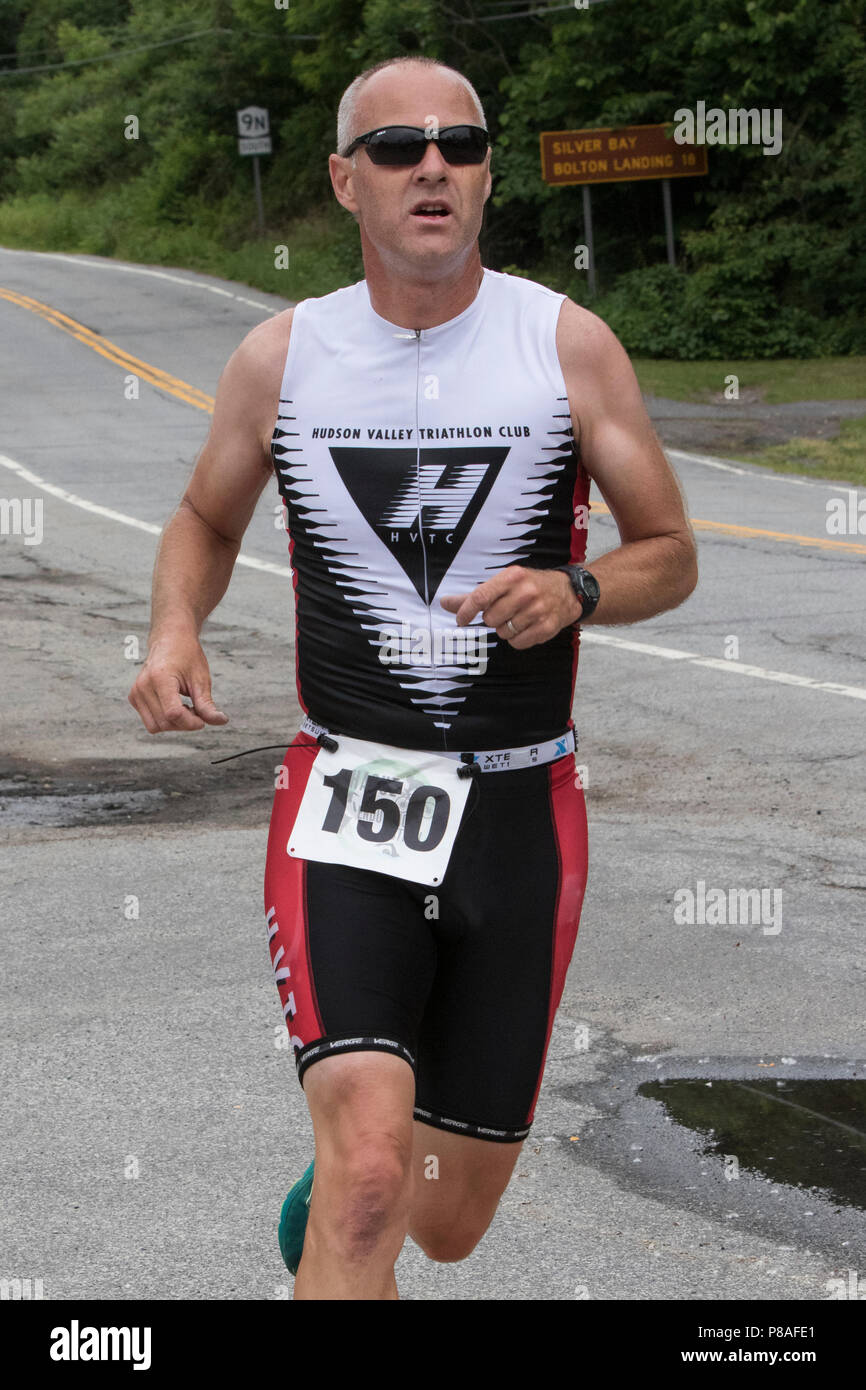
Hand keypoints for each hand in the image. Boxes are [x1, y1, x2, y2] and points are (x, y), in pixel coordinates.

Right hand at [128, 632, 228, 732]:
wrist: (170, 640)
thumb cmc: (187, 656)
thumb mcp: (201, 679)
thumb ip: (207, 704)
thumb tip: (221, 721)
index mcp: (159, 678)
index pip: (173, 713)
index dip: (191, 722)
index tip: (203, 719)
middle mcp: (143, 686)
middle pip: (165, 722)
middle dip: (185, 723)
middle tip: (198, 710)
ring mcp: (136, 692)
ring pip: (155, 726)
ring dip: (175, 724)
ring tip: (186, 708)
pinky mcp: (134, 697)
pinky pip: (150, 722)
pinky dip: (165, 721)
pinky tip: (175, 706)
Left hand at [440, 566, 581, 649]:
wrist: (567, 591)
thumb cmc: (529, 586)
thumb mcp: (504, 583)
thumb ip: (474, 595)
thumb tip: (445, 603)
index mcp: (512, 577)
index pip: (481, 596)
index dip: (466, 611)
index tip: (461, 620)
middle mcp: (526, 592)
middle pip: (491, 618)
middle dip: (493, 619)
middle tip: (504, 612)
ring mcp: (538, 610)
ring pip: (503, 632)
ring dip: (505, 629)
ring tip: (518, 618)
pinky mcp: (546, 627)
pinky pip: (518, 643)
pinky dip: (517, 639)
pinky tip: (526, 627)